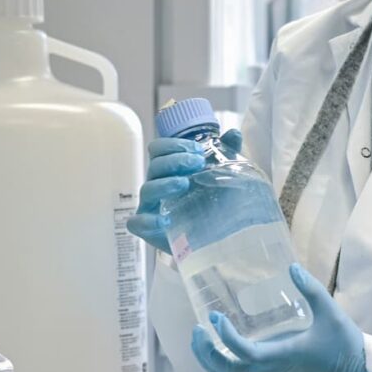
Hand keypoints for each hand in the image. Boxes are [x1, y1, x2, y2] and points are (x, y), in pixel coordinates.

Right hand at [126, 128, 243, 250]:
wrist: (217, 239)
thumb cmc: (213, 204)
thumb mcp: (223, 177)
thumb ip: (227, 153)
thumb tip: (233, 132)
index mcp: (170, 170)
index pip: (159, 149)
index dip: (173, 145)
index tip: (197, 149)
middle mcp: (158, 185)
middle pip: (155, 165)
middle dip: (175, 160)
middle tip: (197, 162)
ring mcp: (151, 207)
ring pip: (148, 189)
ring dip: (165, 184)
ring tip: (184, 184)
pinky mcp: (149, 229)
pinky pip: (138, 223)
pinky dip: (149, 220)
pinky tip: (166, 220)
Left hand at [190, 264, 368, 371]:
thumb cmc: (343, 344)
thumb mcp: (331, 313)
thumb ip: (312, 289)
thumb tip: (292, 266)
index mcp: (283, 356)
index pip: (245, 354)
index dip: (226, 338)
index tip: (215, 317)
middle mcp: (272, 369)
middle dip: (207, 353)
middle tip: (199, 327)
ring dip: (209, 362)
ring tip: (201, 337)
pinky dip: (220, 365)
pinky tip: (218, 346)